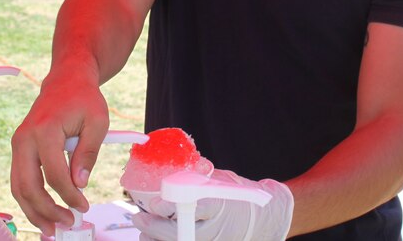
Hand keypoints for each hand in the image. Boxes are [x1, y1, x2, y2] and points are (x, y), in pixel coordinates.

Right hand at [9, 66, 109, 235]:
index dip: (69, 195)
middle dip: (46, 210)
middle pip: (28, 185)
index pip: (54, 173)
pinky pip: (19, 179)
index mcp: (45, 129)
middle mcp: (25, 137)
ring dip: (33, 210)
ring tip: (51, 227)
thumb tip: (79, 184)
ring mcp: (19, 143)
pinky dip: (28, 199)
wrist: (66, 81)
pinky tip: (42, 212)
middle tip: (66, 223)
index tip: (83, 206)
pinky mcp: (20, 148)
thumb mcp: (98, 121)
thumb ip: (88, 153)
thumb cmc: (83, 98)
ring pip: (18, 186)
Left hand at [132, 169, 293, 240]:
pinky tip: (153, 239)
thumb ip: (198, 178)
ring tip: (144, 229)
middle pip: (178, 233)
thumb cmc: (238, 199)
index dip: (170, 206)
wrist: (263, 221)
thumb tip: (169, 168)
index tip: (155, 203)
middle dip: (153, 227)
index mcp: (220, 204)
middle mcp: (216, 229)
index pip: (192, 207)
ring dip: (154, 239)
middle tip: (139, 218)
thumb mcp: (221, 182)